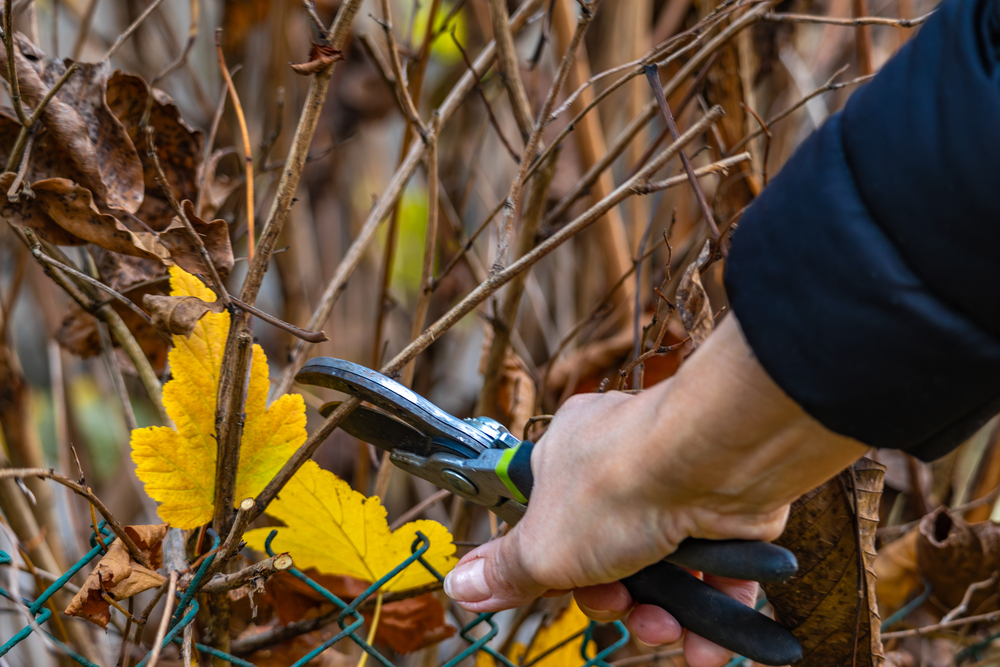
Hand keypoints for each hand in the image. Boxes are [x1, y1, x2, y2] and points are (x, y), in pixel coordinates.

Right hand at [443, 315, 868, 666]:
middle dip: (613, 600)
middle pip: (607, 553)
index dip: (554, 565)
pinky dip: (711, 612)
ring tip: (668, 628)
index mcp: (568, 455)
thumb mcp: (544, 546)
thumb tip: (459, 587)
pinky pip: (714, 575)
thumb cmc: (619, 484)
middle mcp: (623, 465)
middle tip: (621, 611)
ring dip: (662, 614)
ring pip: (661, 570)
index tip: (558, 589)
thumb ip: (507, 572)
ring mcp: (678, 488)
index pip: (550, 518)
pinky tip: (707, 642)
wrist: (712, 465)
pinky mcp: (725, 514)